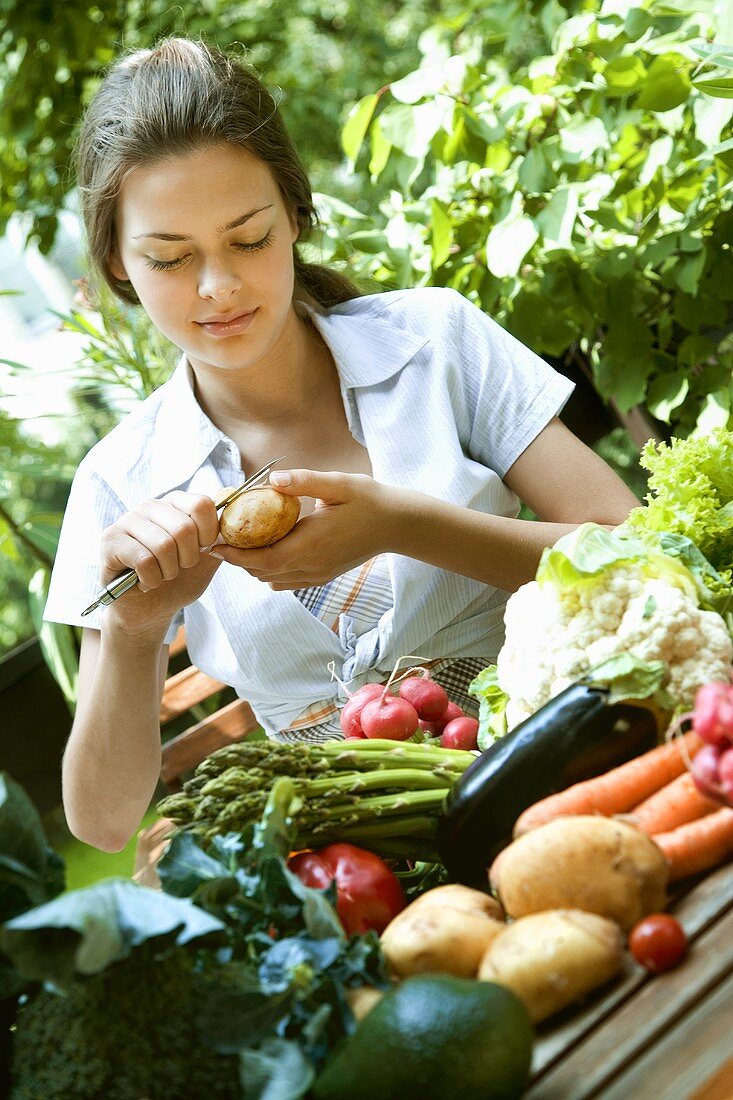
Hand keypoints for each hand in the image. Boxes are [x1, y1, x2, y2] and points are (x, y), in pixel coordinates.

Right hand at [99, 491, 221, 637]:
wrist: (150, 610)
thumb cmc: (179, 581)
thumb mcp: (208, 560)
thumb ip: (221, 540)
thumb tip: (233, 526)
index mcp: (176, 503)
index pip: (202, 504)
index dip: (208, 534)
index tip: (202, 551)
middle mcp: (150, 505)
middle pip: (184, 527)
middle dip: (188, 559)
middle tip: (178, 569)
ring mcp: (127, 520)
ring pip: (163, 545)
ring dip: (168, 572)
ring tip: (161, 576)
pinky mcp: (110, 540)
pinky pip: (143, 560)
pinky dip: (151, 580)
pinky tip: (145, 582)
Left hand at [211, 469, 402, 589]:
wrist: (398, 525)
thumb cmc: (369, 500)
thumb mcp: (337, 484)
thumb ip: (302, 481)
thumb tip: (271, 479)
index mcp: (311, 545)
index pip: (262, 559)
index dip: (234, 555)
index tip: (214, 544)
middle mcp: (312, 566)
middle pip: (262, 572)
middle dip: (239, 559)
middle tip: (224, 537)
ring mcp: (318, 574)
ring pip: (273, 580)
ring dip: (255, 565)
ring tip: (244, 541)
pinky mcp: (323, 575)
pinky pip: (287, 581)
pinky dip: (271, 569)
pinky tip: (270, 548)